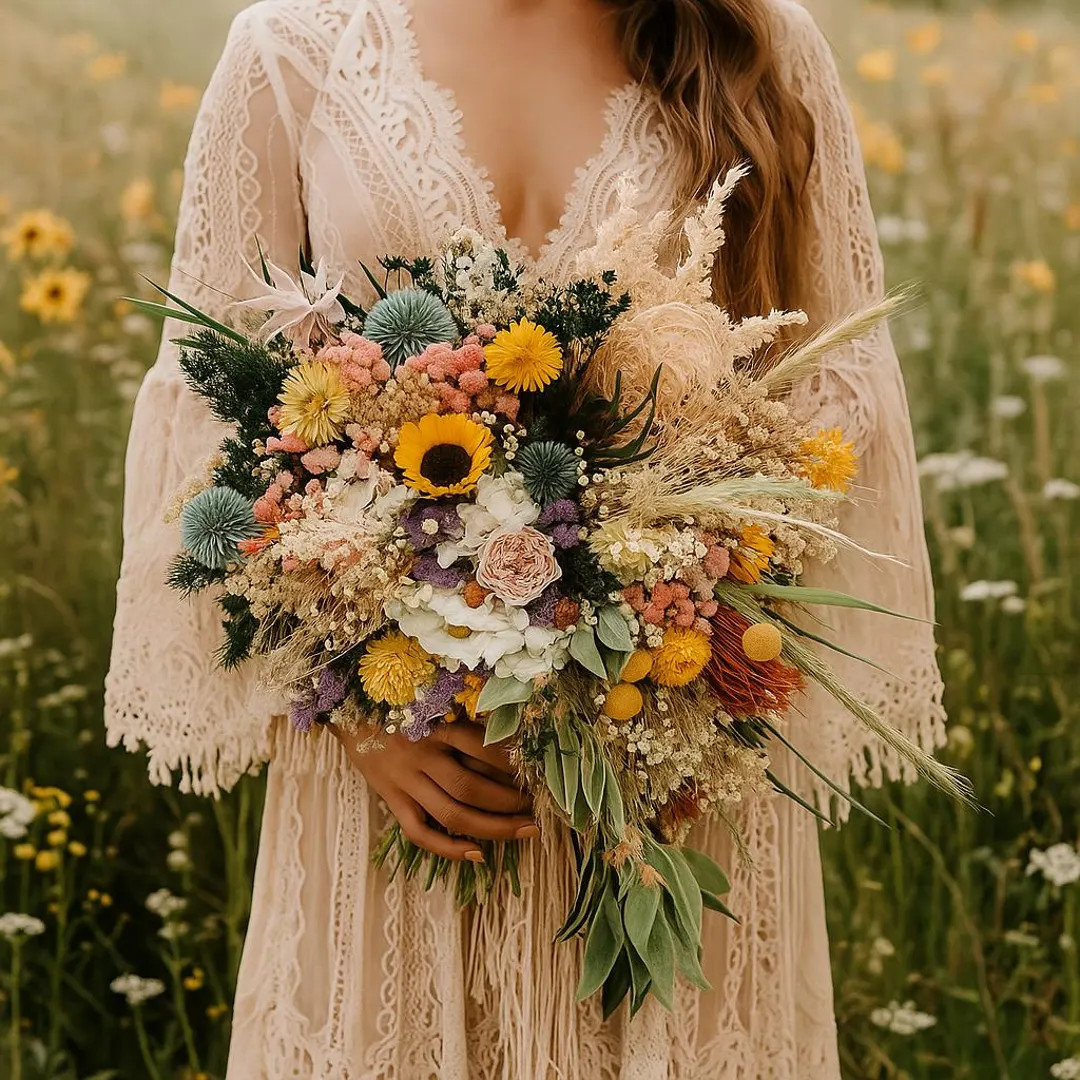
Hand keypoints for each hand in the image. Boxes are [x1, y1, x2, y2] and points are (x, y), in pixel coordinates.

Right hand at [331, 721, 537, 861]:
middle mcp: (423, 756)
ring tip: (525, 830)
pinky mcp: (393, 800)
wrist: (351, 713)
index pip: (484, 749)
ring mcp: (406, 782)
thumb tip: (512, 741)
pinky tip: (478, 854)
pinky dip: (449, 848)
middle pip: (472, 788)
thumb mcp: (437, 704)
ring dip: (494, 828)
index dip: (514, 765)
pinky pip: (421, 833)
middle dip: (511, 803)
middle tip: (538, 809)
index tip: (537, 774)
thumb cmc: (404, 706)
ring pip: (453, 814)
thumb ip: (466, 723)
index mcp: (438, 727)